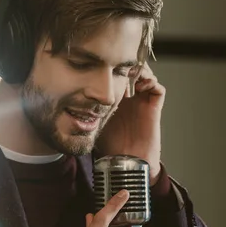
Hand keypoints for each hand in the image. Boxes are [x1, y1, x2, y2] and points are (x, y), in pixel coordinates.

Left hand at [96, 63, 165, 183]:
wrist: (126, 160)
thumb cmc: (108, 144)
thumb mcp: (92, 121)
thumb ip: (84, 110)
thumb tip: (67, 99)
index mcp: (115, 98)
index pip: (115, 76)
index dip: (111, 69)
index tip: (102, 67)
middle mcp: (130, 96)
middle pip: (131, 71)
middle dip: (124, 66)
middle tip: (116, 66)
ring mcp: (143, 100)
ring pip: (145, 75)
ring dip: (137, 71)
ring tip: (128, 74)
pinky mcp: (154, 106)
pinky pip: (157, 88)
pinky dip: (151, 82)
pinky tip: (139, 86)